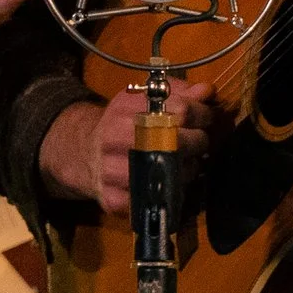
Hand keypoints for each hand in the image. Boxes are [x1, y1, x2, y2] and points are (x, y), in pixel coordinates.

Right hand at [39, 84, 214, 214]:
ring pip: (169, 176)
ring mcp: (112, 171)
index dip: (201, 114)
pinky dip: (169, 194)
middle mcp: (116, 138)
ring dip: (187, 170)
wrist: (85, 152)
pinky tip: (168, 182)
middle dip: (198, 142)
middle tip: (200, 142)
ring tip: (185, 162)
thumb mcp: (144, 99)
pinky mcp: (113, 199)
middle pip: (176, 143)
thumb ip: (178, 93)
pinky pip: (154, 201)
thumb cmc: (122, 122)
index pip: (179, 111)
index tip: (207, 117)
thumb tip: (206, 91)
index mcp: (125, 109)